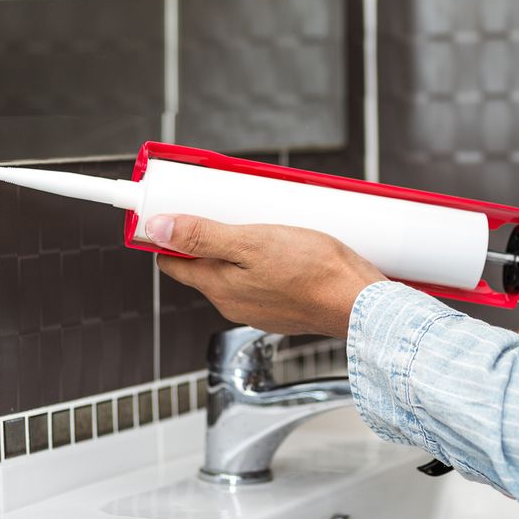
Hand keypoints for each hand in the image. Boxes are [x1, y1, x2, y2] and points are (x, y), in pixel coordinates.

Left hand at [146, 214, 385, 338]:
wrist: (360, 302)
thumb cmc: (312, 271)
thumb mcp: (251, 242)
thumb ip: (202, 237)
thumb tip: (158, 229)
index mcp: (218, 288)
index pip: (173, 263)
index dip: (169, 236)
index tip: (175, 212)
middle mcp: (232, 304)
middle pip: (204, 265)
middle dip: (207, 238)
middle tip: (225, 209)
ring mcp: (258, 308)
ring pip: (234, 272)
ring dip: (238, 248)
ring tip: (258, 221)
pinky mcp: (283, 308)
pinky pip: (261, 280)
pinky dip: (263, 261)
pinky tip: (282, 245)